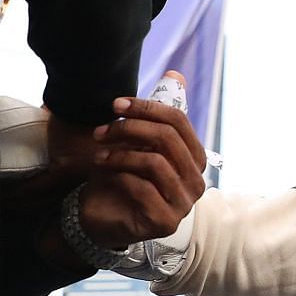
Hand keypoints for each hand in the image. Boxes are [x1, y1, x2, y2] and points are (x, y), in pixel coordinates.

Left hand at [78, 97, 207, 247]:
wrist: (102, 217)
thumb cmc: (122, 176)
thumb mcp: (137, 142)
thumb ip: (157, 115)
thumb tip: (175, 73)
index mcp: (195, 159)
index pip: (178, 122)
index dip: (146, 107)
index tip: (115, 105)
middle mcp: (196, 181)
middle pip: (167, 139)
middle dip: (129, 128)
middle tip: (101, 131)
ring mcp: (183, 204)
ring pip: (155, 162)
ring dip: (120, 153)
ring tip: (99, 154)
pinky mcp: (165, 222)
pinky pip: (142, 188)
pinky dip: (119, 176)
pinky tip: (105, 174)